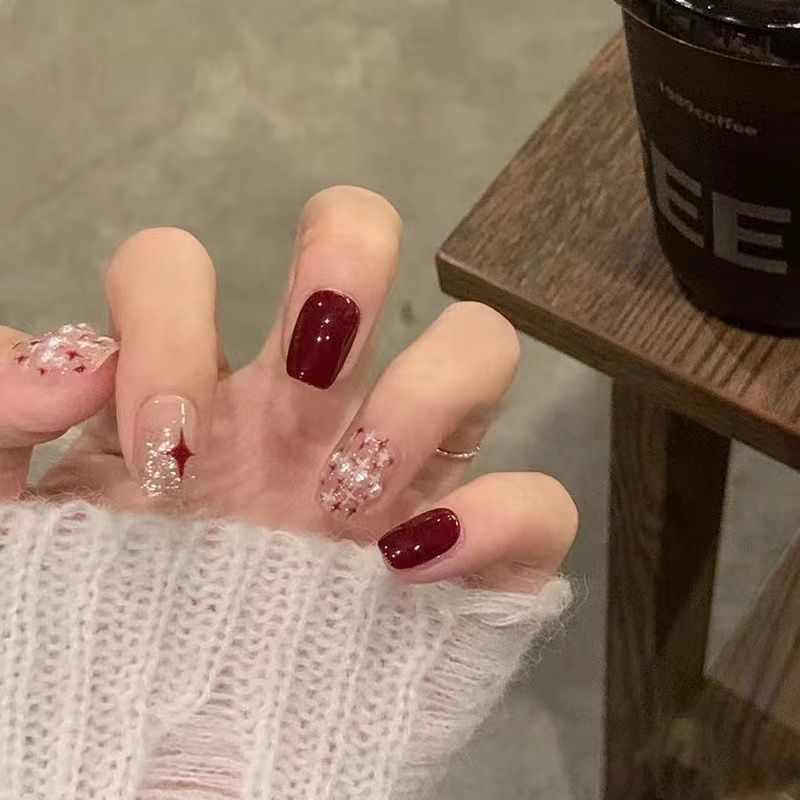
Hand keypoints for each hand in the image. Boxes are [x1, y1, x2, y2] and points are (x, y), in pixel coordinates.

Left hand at [0, 186, 576, 587]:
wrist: (158, 767)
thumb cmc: (84, 636)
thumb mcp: (8, 515)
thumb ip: (2, 410)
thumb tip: (79, 359)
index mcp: (200, 390)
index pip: (180, 265)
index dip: (167, 317)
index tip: (158, 451)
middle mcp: (308, 411)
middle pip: (363, 241)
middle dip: (346, 260)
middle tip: (303, 378)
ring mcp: (402, 477)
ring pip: (479, 346)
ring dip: (425, 394)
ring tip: (352, 494)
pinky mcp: (472, 562)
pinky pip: (541, 504)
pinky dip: (501, 516)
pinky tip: (413, 564)